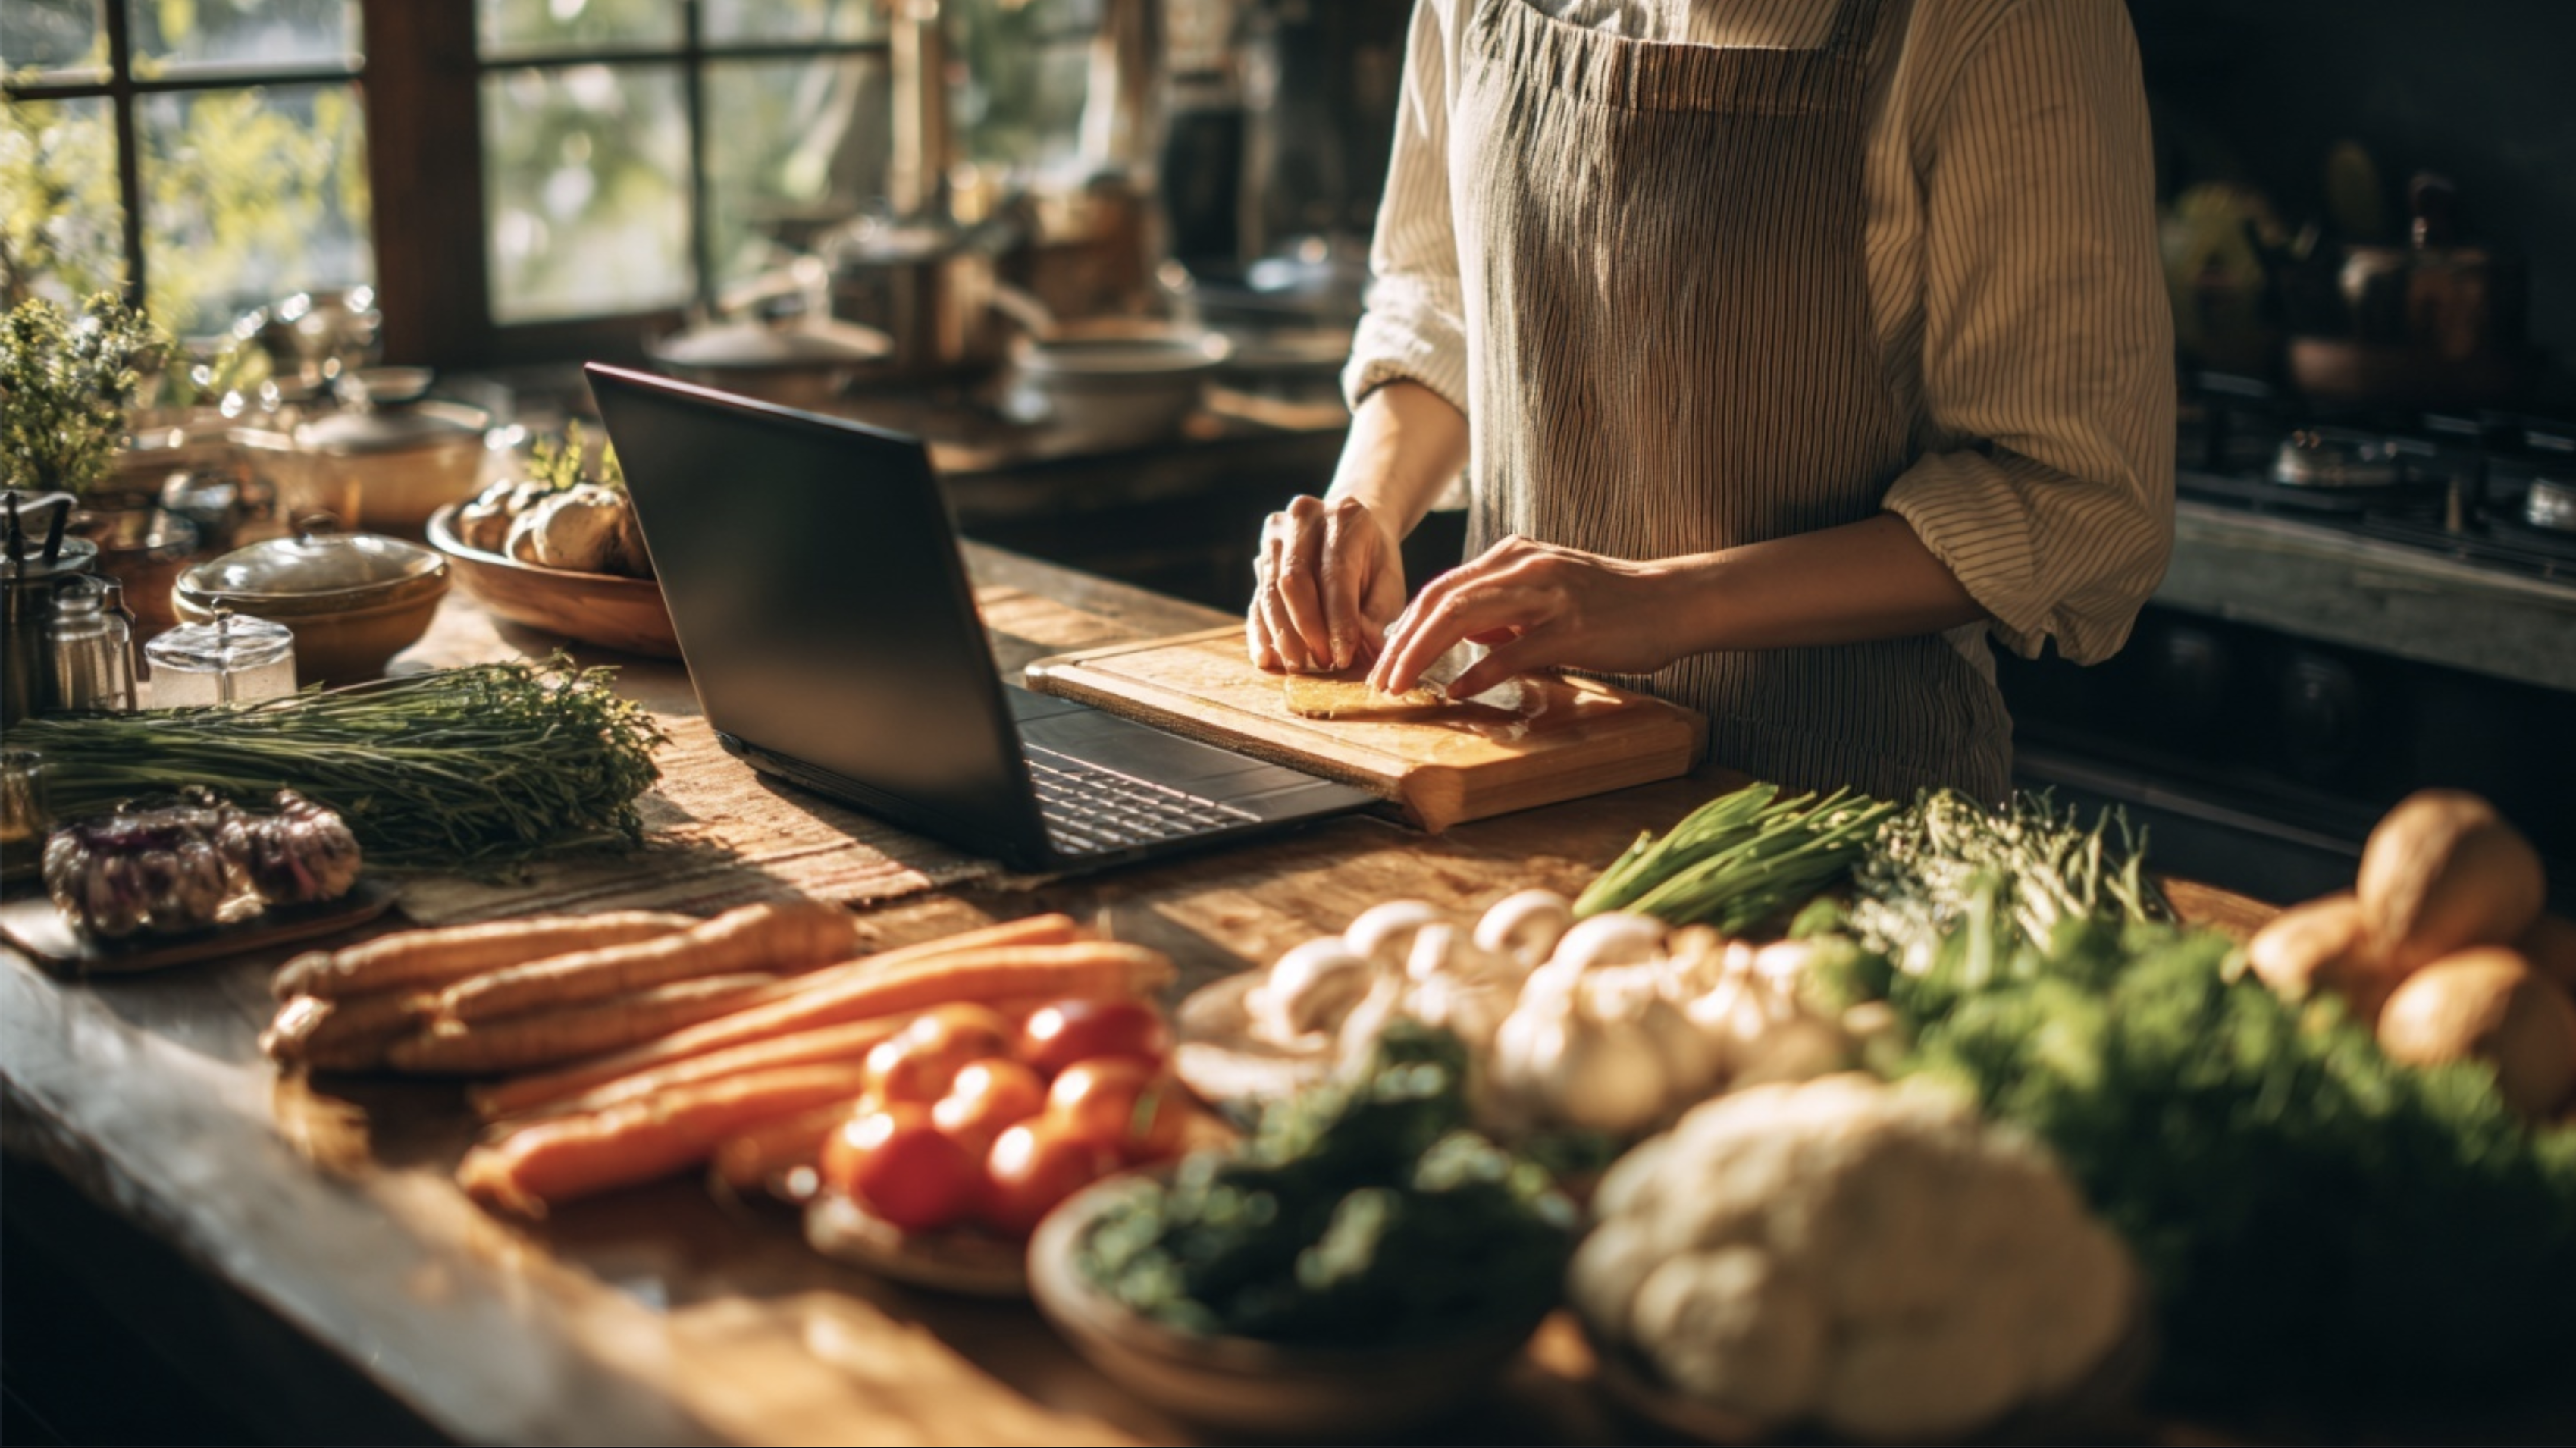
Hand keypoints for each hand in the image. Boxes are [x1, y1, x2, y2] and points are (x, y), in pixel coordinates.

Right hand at [1246, 495, 1408, 672]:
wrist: (1349, 531)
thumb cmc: (1373, 561)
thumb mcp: (1389, 583)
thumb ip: (1379, 614)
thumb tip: (1365, 647)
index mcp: (1344, 516)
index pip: (1335, 573)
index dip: (1338, 619)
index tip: (1344, 656)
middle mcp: (1303, 517)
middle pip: (1294, 579)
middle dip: (1308, 628)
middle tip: (1324, 662)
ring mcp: (1275, 536)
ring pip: (1270, 591)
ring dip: (1283, 635)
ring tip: (1299, 666)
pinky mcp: (1259, 558)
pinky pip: (1256, 600)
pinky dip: (1260, 632)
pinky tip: (1266, 659)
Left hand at [1368, 535, 1690, 698]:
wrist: (1672, 600)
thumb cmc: (1611, 602)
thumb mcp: (1548, 591)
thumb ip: (1504, 610)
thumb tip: (1464, 636)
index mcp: (1514, 556)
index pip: (1443, 587)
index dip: (1407, 623)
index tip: (1386, 657)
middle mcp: (1523, 567)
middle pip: (1442, 600)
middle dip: (1402, 642)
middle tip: (1380, 679)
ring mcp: (1546, 595)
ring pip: (1464, 618)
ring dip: (1423, 654)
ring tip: (1401, 685)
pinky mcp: (1570, 627)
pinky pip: (1511, 651)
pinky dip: (1477, 672)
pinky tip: (1455, 692)